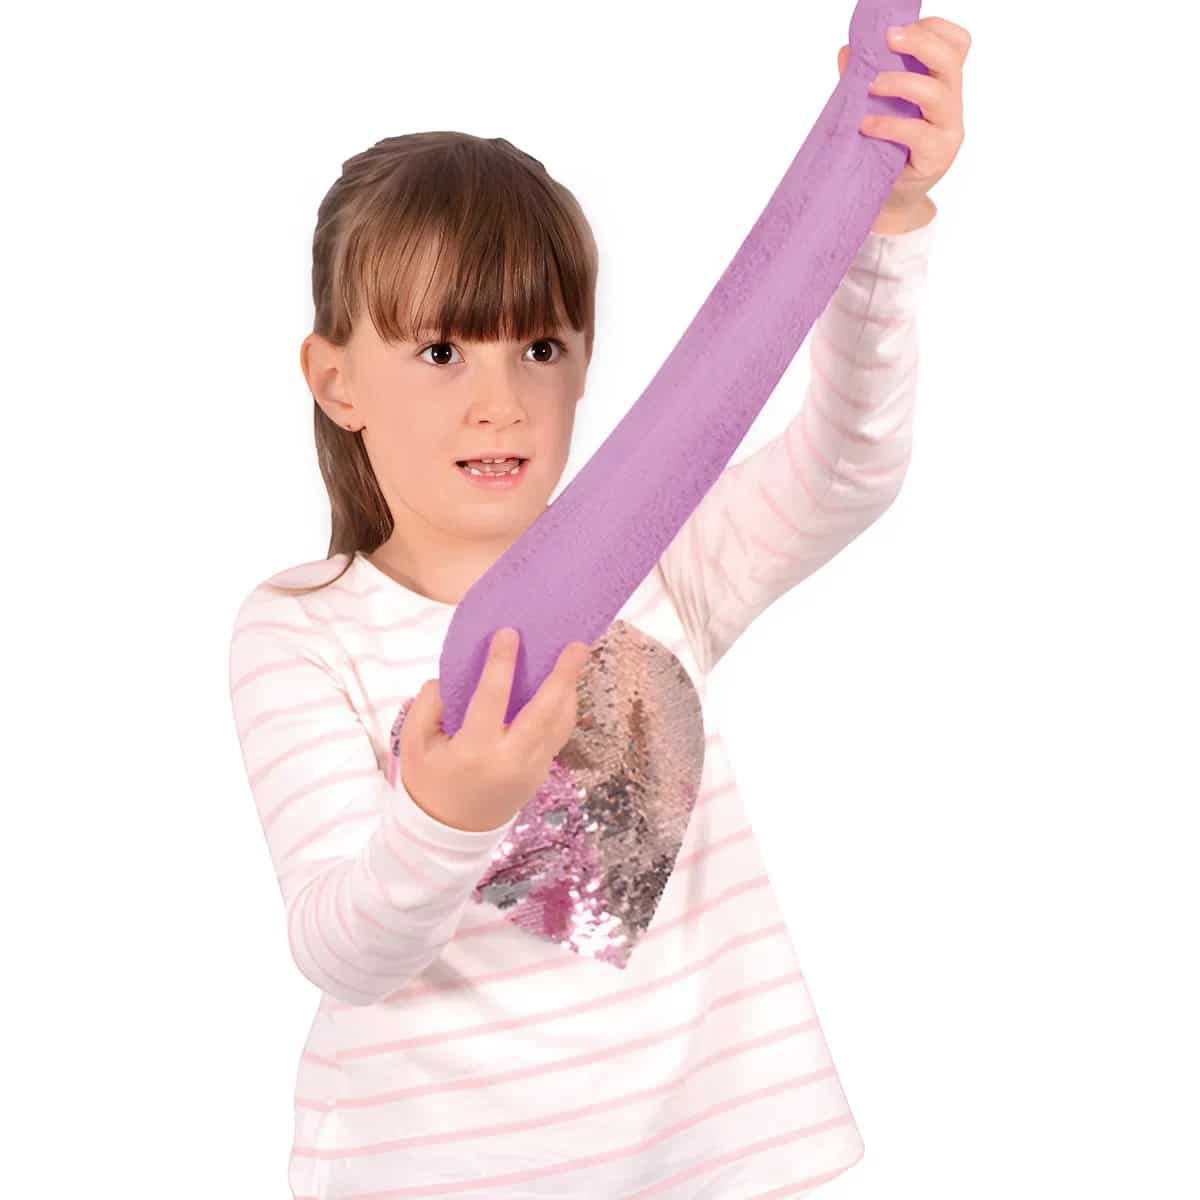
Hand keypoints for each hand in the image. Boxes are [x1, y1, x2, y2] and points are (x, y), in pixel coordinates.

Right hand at [398, 628, 591, 832]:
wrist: (449, 836)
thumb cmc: (429, 784)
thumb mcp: (414, 746)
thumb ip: (429, 706)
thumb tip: (452, 676)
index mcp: (476, 750)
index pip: (492, 698)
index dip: (501, 663)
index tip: (509, 633)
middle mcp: (511, 759)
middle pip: (545, 712)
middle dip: (563, 676)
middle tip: (578, 645)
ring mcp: (531, 770)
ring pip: (560, 724)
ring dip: (570, 690)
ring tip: (577, 659)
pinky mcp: (541, 775)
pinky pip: (558, 736)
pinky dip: (564, 710)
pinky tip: (564, 689)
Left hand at [838, 15, 970, 225]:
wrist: (890, 201)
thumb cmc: (884, 151)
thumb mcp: (875, 109)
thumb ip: (863, 80)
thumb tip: (847, 52)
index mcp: (942, 84)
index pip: (955, 45)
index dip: (933, 29)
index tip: (897, 28)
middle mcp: (951, 102)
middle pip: (950, 60)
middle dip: (920, 42)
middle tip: (888, 38)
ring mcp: (948, 129)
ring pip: (937, 93)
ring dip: (901, 82)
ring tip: (870, 85)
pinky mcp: (938, 156)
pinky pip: (918, 133)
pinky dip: (889, 125)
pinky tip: (866, 124)